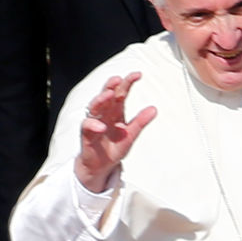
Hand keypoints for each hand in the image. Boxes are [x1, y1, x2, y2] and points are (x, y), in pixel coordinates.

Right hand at [75, 72, 156, 191]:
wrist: (103, 166)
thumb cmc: (114, 147)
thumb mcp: (131, 135)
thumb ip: (140, 122)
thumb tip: (154, 109)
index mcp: (116, 111)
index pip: (121, 92)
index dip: (128, 82)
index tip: (138, 74)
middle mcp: (104, 113)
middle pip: (106, 95)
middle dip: (111, 85)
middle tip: (118, 79)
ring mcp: (94, 121)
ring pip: (95, 106)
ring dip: (101, 99)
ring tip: (109, 94)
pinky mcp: (87, 134)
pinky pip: (87, 126)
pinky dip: (94, 125)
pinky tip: (102, 126)